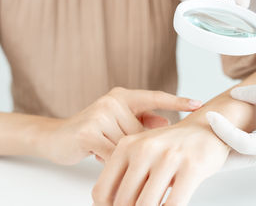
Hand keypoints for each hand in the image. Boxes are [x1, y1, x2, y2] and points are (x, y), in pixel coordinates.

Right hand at [39, 87, 201, 164]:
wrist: (57, 137)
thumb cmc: (94, 132)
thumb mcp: (120, 123)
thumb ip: (142, 121)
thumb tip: (167, 122)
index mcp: (123, 96)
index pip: (155, 98)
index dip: (178, 101)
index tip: (199, 104)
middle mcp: (113, 101)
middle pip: (141, 132)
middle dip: (135, 146)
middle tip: (116, 146)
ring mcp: (101, 115)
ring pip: (129, 145)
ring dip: (119, 152)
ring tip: (100, 146)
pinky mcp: (89, 131)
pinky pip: (114, 154)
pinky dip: (110, 159)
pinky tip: (96, 153)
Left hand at [92, 122, 228, 205]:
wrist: (205, 129)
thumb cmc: (172, 146)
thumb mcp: (142, 151)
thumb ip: (125, 175)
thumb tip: (110, 205)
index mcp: (127, 146)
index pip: (102, 191)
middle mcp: (144, 149)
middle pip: (123, 202)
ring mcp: (168, 157)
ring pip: (146, 205)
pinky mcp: (192, 167)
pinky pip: (173, 205)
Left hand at [207, 83, 255, 168]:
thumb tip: (234, 94)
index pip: (245, 144)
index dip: (224, 130)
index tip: (210, 116)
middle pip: (239, 160)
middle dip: (216, 155)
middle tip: (194, 149)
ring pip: (243, 159)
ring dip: (223, 153)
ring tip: (203, 146)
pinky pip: (249, 153)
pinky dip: (234, 148)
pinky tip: (222, 141)